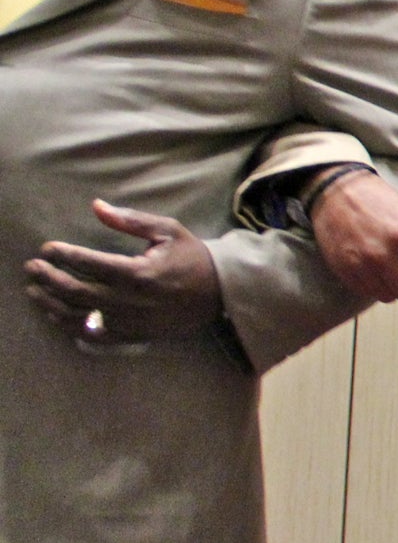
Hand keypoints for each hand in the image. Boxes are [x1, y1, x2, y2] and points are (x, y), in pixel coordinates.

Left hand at [25, 200, 224, 343]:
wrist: (221, 294)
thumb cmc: (192, 257)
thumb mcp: (167, 230)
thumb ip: (130, 220)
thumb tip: (96, 206)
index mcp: (139, 273)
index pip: (89, 263)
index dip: (64, 255)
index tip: (47, 248)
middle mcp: (131, 301)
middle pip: (76, 291)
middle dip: (49, 278)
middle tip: (32, 268)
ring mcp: (130, 322)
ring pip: (79, 316)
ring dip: (52, 303)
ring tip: (34, 291)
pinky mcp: (132, 336)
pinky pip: (92, 335)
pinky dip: (69, 326)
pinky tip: (56, 315)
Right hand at [310, 172, 397, 303]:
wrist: (340, 193)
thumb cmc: (387, 205)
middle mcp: (382, 254)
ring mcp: (360, 264)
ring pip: (389, 297)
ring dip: (395, 288)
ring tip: (392, 267)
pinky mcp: (343, 270)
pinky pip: (368, 294)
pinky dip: (376, 286)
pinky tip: (375, 268)